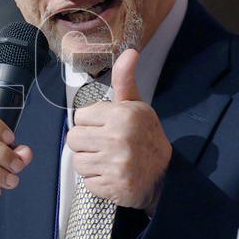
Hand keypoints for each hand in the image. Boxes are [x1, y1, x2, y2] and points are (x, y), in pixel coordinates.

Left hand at [66, 48, 171, 214]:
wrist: (165, 175)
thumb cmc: (145, 136)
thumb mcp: (136, 105)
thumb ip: (125, 80)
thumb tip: (130, 51)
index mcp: (123, 115)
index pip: (80, 116)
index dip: (91, 122)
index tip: (106, 127)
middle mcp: (118, 138)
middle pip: (73, 138)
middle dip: (86, 142)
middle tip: (104, 145)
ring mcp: (116, 165)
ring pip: (77, 161)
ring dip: (90, 162)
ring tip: (108, 160)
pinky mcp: (113, 187)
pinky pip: (86, 181)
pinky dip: (96, 180)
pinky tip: (111, 175)